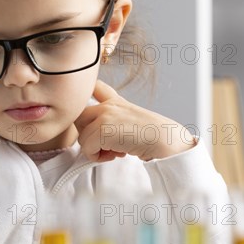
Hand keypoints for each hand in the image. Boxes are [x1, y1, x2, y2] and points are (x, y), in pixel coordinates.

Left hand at [74, 80, 194, 162]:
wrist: (165, 140)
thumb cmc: (152, 135)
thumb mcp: (130, 120)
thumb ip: (113, 120)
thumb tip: (92, 135)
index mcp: (115, 101)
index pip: (94, 86)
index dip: (85, 93)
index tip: (85, 101)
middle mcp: (108, 105)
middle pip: (78, 117)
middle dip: (87, 134)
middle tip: (105, 144)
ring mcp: (105, 115)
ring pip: (82, 137)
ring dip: (94, 149)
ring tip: (113, 151)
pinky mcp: (103, 130)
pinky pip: (87, 148)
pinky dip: (97, 157)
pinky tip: (115, 155)